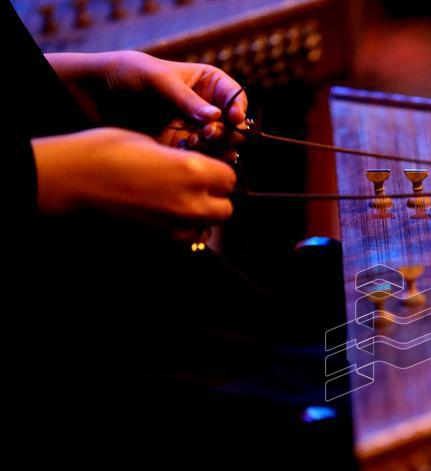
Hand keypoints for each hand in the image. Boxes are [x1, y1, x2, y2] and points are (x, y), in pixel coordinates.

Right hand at [33, 127, 236, 238]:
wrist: (72, 180)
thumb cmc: (105, 151)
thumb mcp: (151, 142)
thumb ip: (182, 158)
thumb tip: (195, 165)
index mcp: (193, 171)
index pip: (230, 178)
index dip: (219, 173)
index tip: (207, 168)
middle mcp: (191, 202)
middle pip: (225, 208)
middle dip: (215, 198)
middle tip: (196, 186)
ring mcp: (176, 225)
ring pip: (208, 226)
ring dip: (202, 216)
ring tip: (180, 202)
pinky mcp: (161, 240)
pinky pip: (188, 239)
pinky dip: (185, 230)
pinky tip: (168, 216)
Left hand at [47, 51, 247, 158]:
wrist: (96, 94)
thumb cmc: (127, 73)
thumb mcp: (157, 79)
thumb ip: (186, 99)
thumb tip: (216, 118)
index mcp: (208, 83)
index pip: (236, 98)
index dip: (239, 109)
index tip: (234, 119)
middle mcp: (206, 107)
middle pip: (233, 126)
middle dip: (226, 131)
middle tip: (208, 133)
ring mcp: (194, 128)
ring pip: (221, 145)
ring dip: (214, 147)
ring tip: (195, 140)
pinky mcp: (181, 146)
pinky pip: (200, 157)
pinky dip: (197, 156)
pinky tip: (183, 148)